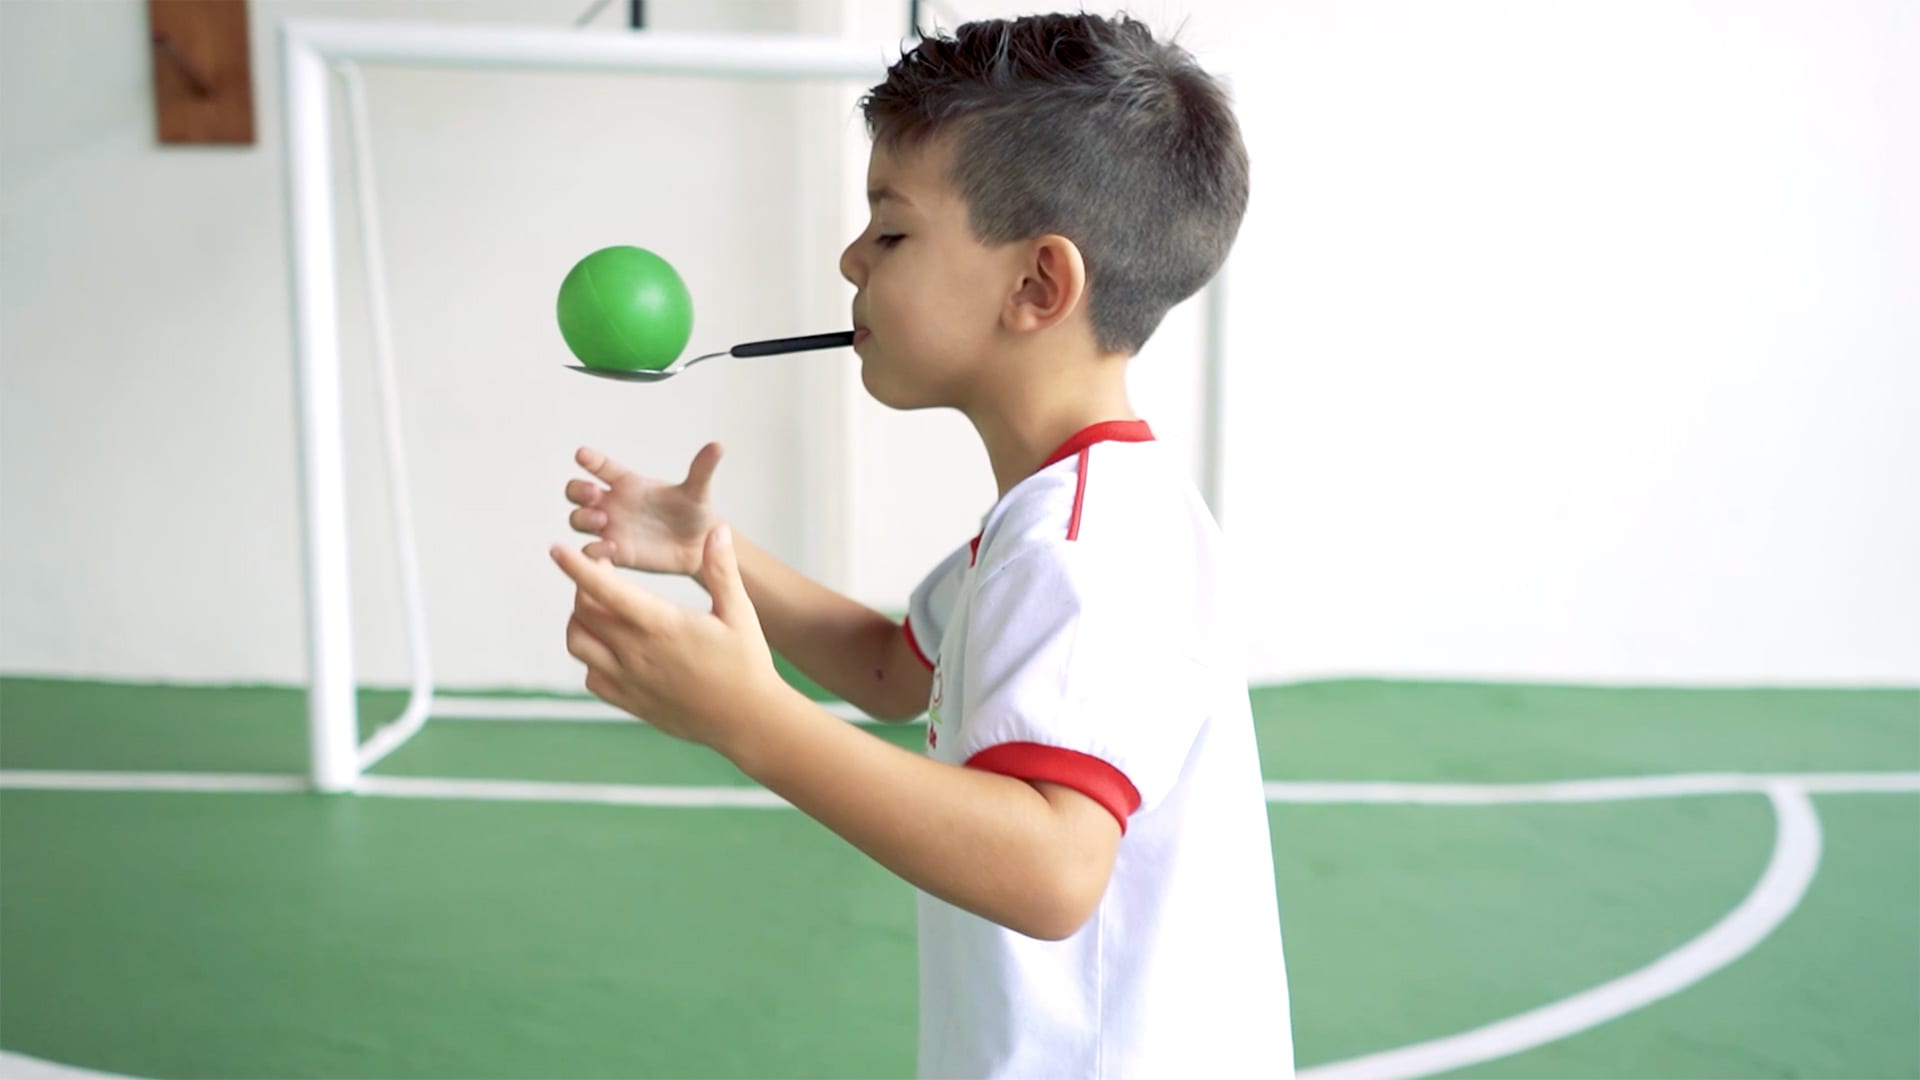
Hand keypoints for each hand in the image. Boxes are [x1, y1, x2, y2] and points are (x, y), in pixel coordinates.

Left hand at [553, 524, 785, 756]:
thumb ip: (722, 570)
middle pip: (584, 611)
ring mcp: (629, 680)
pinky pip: (591, 676)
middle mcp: (637, 653)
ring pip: (579, 644)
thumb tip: (717, 530)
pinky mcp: (630, 702)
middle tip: (604, 572)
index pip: (605, 590)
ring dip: (580, 620)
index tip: (557, 550)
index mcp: (661, 625)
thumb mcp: (739, 613)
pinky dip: (591, 656)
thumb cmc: (747, 663)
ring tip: (599, 608)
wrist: (747, 721)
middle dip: (584, 585)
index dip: (577, 568)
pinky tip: (610, 647)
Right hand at [565, 443, 723, 577]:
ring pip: (578, 520)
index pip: (601, 467)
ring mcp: (611, 529)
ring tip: (603, 521)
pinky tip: (610, 548)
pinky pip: (591, 552)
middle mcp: (614, 504)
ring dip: (583, 518)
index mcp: (629, 483)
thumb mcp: (697, 491)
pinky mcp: (616, 554)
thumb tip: (718, 446)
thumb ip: (701, 470)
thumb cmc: (693, 513)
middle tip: (592, 493)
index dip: (589, 459)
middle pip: (577, 492)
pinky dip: (593, 551)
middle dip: (577, 490)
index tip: (582, 454)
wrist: (699, 547)